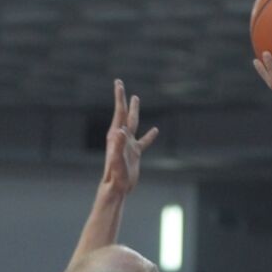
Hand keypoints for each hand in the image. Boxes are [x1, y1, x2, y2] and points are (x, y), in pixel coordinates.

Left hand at [102, 80, 158, 194]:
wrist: (117, 187)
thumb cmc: (116, 174)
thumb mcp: (117, 159)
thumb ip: (119, 145)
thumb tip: (122, 131)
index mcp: (116, 135)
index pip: (119, 112)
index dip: (120, 98)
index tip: (119, 83)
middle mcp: (121, 137)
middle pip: (124, 113)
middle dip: (123, 99)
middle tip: (120, 84)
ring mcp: (129, 144)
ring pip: (134, 123)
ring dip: (135, 111)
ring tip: (137, 99)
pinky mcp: (135, 153)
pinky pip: (144, 141)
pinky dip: (150, 136)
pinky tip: (156, 130)